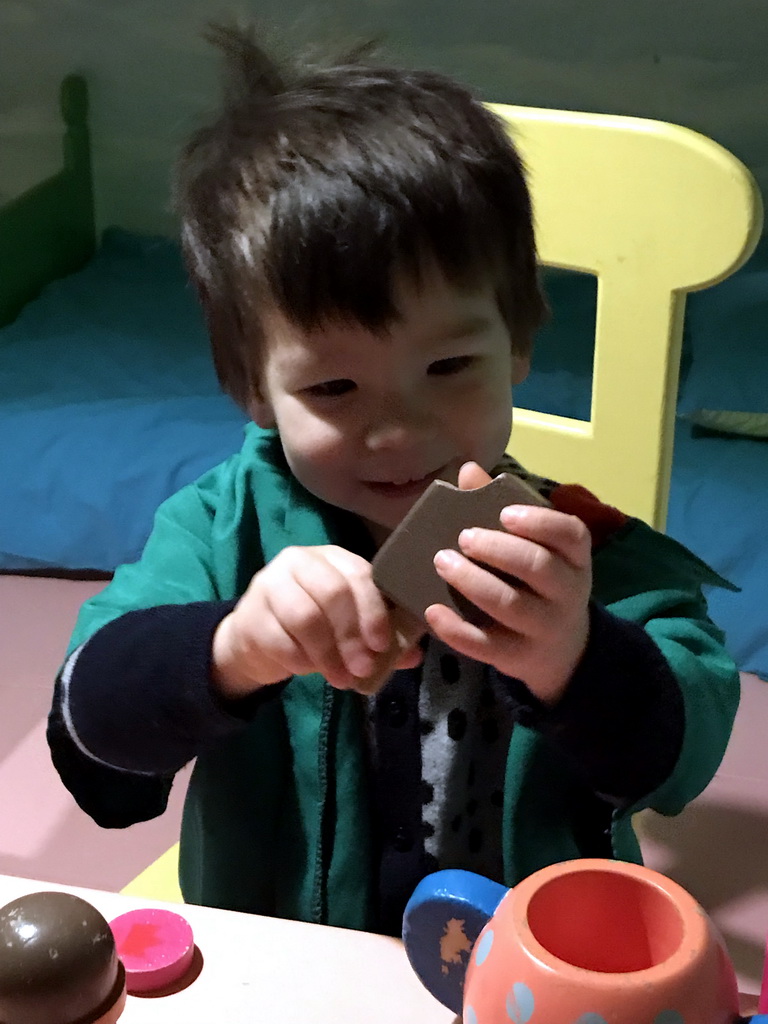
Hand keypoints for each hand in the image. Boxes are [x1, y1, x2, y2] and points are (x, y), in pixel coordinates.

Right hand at [212, 545, 422, 697]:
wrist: (256, 638)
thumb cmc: (312, 627)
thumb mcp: (347, 627)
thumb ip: (379, 637)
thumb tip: (414, 654)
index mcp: (331, 558)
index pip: (357, 574)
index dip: (373, 610)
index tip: (382, 645)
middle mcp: (299, 561)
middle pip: (332, 592)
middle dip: (352, 635)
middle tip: (363, 667)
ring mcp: (270, 585)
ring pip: (306, 617)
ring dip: (329, 654)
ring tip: (342, 679)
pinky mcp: (250, 615)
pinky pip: (281, 640)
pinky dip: (301, 661)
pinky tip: (309, 670)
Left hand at [424, 462, 591, 704]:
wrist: (561, 650)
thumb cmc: (540, 583)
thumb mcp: (534, 547)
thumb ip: (499, 507)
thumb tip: (468, 470)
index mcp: (575, 557)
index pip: (570, 534)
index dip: (540, 522)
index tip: (504, 513)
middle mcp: (568, 592)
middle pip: (539, 568)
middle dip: (498, 549)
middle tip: (462, 538)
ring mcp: (545, 628)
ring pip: (511, 606)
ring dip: (474, 583)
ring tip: (442, 562)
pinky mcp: (519, 658)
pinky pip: (488, 645)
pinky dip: (457, 630)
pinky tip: (432, 611)